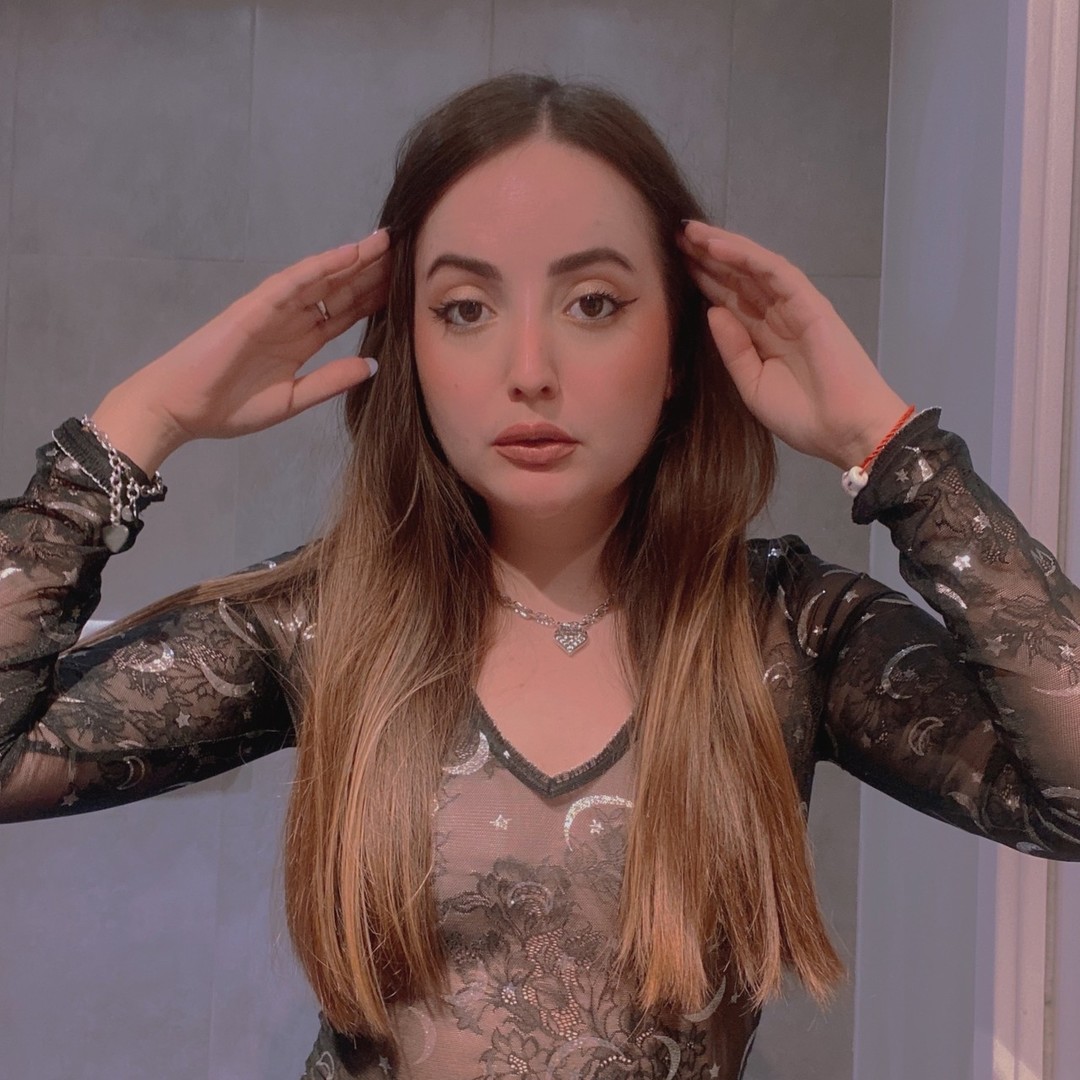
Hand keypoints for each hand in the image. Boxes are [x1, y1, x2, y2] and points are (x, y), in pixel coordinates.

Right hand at [98, 229, 391, 462]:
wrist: (179, 410)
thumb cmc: (227, 408)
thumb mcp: (292, 400)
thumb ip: (330, 381)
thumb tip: (373, 365)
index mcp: (299, 342)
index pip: (343, 313)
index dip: (374, 298)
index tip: (408, 285)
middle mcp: (290, 321)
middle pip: (338, 290)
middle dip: (371, 273)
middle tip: (408, 252)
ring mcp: (271, 311)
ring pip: (320, 279)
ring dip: (352, 260)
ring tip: (385, 243)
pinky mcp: (253, 309)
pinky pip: (291, 283)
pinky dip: (319, 267)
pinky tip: (346, 254)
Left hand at [677, 220, 907, 468]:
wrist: (845, 430)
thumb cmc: (803, 416)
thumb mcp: (752, 385)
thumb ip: (732, 350)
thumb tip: (712, 312)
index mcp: (763, 338)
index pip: (728, 300)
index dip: (702, 280)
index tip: (672, 265)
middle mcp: (777, 316)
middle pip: (737, 278)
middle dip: (706, 257)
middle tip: (674, 236)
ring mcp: (794, 306)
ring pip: (753, 267)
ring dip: (722, 247)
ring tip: (690, 231)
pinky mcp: (809, 302)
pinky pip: (774, 271)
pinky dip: (746, 256)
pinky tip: (717, 246)